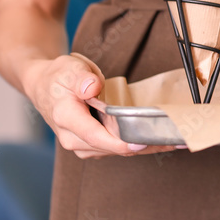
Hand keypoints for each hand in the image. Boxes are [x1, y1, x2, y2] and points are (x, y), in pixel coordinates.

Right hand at [23, 53, 174, 158]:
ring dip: (144, 148)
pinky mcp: (91, 145)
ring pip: (117, 151)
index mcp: (66, 118)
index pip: (95, 136)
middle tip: (174, 141)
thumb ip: (81, 78)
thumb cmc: (59, 77)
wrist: (45, 86)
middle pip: (111, 147)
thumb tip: (92, 87)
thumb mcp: (69, 68)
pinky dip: (137, 145)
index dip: (121, 143)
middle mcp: (72, 138)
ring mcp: (81, 144)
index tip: (143, 142)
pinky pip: (116, 148)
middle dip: (142, 146)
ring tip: (174, 142)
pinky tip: (159, 141)